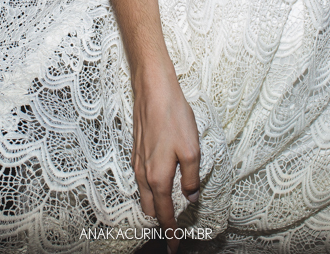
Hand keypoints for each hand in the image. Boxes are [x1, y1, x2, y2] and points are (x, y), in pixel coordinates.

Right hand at [131, 68, 199, 252]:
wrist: (153, 91)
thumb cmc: (174, 118)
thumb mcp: (191, 150)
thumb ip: (191, 178)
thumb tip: (190, 196)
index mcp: (158, 178)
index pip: (164, 214)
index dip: (170, 233)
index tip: (173, 248)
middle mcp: (144, 173)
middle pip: (149, 208)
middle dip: (160, 221)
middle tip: (174, 229)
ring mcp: (138, 162)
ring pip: (144, 194)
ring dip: (155, 204)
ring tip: (170, 209)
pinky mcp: (137, 151)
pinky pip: (142, 179)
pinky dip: (151, 188)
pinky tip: (162, 181)